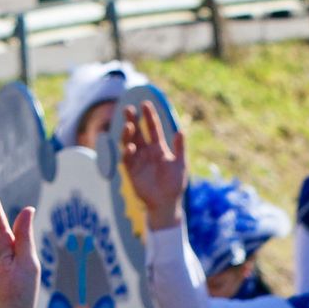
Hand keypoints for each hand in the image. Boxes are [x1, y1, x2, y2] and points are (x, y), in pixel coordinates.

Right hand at [119, 101, 185, 228]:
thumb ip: (180, 149)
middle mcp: (146, 151)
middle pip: (137, 132)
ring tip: (128, 126)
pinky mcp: (131, 170)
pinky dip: (128, 152)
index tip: (145, 104)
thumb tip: (181, 131)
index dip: (149, 116)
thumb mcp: (180, 165)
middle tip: (128, 109)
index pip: (152, 128)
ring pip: (129, 142)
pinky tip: (131, 148)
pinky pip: (127, 159)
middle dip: (132, 120)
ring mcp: (138, 160)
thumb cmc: (175, 184)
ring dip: (127, 134)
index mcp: (159, 148)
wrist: (166, 203)